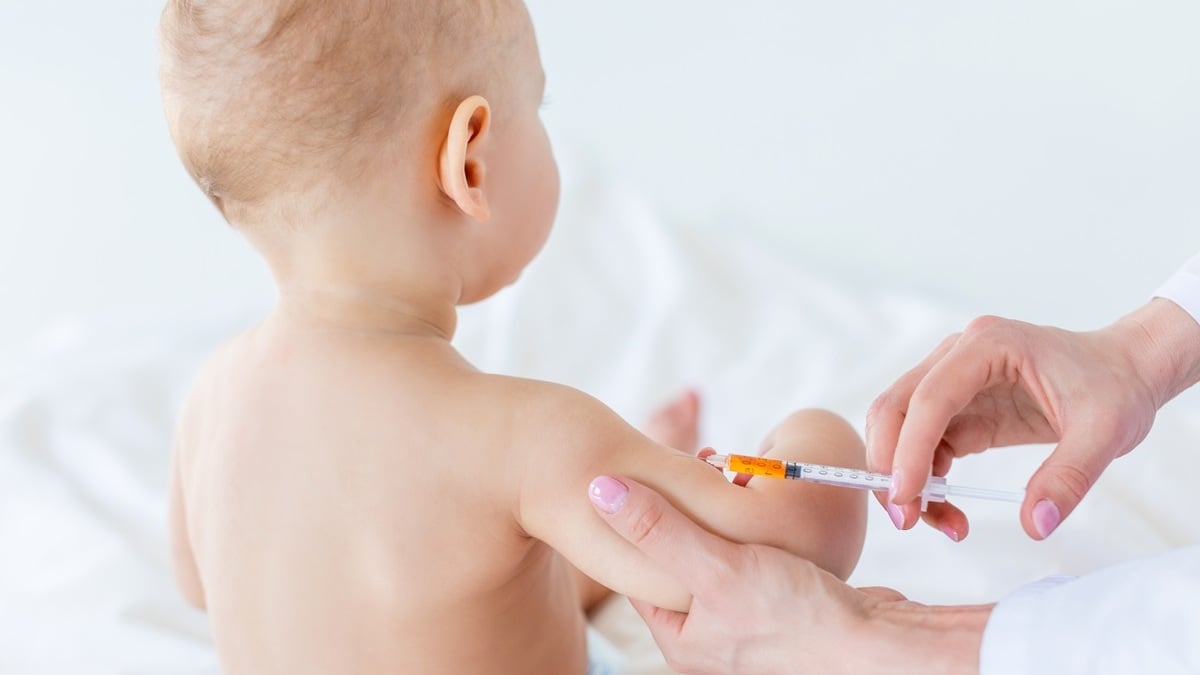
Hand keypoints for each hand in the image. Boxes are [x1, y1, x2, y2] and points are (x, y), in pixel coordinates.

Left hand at [588, 476, 989, 673]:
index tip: (639, 476)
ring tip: (722, 472)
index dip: (638, 520)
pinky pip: (751, 558)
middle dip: (683, 512)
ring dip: (718, 515)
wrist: (880, 643)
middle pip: (679, 560)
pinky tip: (759, 500)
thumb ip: (656, 528)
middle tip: (691, 466)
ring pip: (716, 555)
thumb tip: (596, 489)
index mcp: (682, 640)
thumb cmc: (798, 615)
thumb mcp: (716, 566)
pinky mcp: (782, 604)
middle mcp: (711, 636)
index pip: (641, 572)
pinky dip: (751, 529)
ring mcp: (748, 622)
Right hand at [866, 299, 1199, 540]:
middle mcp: (959, 355)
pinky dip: (925, 480)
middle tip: (904, 518)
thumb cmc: (1115, 386)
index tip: (906, 499)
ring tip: (936, 522)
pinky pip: (924, 444)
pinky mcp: (959, 406)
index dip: (910, 449)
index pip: (930, 398)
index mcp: (989, 345)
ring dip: (904, 477)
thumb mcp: (1106, 434)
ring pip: (900, 428)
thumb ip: (1068, 478)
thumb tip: (1035, 525)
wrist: (1126, 371)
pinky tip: (948, 508)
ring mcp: (954, 379)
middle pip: (896, 408)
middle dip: (890, 464)